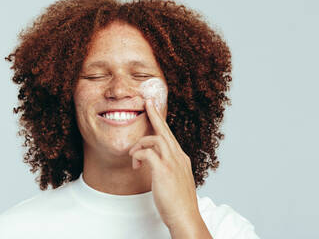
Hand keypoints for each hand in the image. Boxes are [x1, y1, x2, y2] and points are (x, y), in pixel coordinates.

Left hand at [128, 98, 200, 229]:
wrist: (185, 217)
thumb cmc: (179, 202)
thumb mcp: (177, 180)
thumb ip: (171, 168)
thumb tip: (160, 163)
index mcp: (181, 158)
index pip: (170, 136)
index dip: (161, 123)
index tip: (155, 110)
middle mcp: (178, 156)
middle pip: (165, 130)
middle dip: (155, 114)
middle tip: (147, 102)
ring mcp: (173, 162)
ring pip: (155, 139)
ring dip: (140, 144)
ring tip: (133, 156)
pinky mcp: (164, 170)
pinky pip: (147, 153)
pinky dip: (138, 155)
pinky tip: (136, 164)